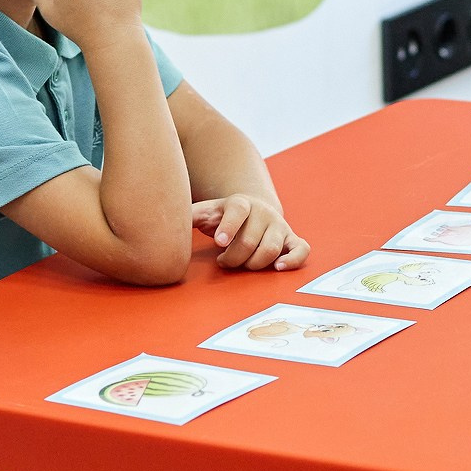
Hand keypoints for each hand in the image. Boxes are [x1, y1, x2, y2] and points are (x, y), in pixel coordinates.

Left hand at [191, 193, 309, 271]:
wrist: (254, 210)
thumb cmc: (225, 217)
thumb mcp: (207, 212)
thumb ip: (190, 215)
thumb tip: (169, 218)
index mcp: (241, 203)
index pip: (237, 210)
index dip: (229, 226)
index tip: (219, 242)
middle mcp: (263, 212)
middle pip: (251, 240)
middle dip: (234, 257)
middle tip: (223, 260)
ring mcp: (280, 226)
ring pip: (272, 248)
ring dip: (253, 263)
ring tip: (242, 264)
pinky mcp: (293, 239)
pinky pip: (301, 249)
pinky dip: (293, 260)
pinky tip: (278, 267)